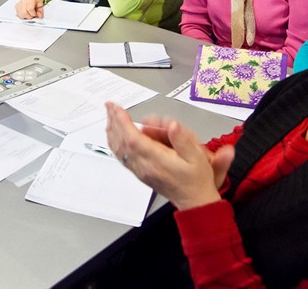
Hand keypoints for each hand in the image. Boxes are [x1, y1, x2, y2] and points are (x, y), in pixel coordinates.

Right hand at [15, 0, 44, 18]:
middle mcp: (23, 1)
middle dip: (29, 17)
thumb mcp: (41, 5)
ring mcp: (19, 3)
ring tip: (29, 14)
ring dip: (26, 17)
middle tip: (32, 16)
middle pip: (24, 13)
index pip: (30, 9)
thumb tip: (39, 16)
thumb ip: (40, 11)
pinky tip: (26, 14)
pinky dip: (22, 16)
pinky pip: (18, 14)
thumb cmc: (36, 0)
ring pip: (20, 15)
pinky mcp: (16, 6)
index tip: (35, 14)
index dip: (33, 14)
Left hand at [105, 102, 233, 210]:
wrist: (194, 200)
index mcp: (157, 161)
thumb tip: (172, 126)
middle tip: (110, 106)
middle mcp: (145, 167)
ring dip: (112, 130)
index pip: (134, 140)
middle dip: (115, 121)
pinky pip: (121, 156)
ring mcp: (140, 170)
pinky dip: (114, 142)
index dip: (123, 123)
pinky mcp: (139, 172)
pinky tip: (114, 133)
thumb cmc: (196, 179)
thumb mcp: (197, 157)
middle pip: (122, 142)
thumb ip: (183, 140)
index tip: (118, 109)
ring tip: (110, 115)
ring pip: (119, 149)